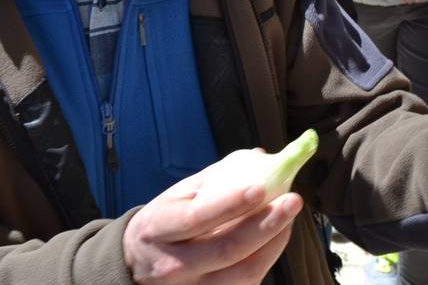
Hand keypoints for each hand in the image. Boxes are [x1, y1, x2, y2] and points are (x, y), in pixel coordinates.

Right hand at [122, 168, 301, 283]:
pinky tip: (276, 238)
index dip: (230, 204)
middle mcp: (173, 263)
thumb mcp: (176, 196)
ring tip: (288, 218)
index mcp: (160, 227)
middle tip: (292, 201)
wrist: (135, 265)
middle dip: (265, 225)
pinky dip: (265, 260)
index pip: (197, 218)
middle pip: (226, 249)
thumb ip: (216, 177)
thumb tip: (260, 156)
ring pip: (241, 273)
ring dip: (272, 244)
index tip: (262, 187)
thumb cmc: (164, 223)